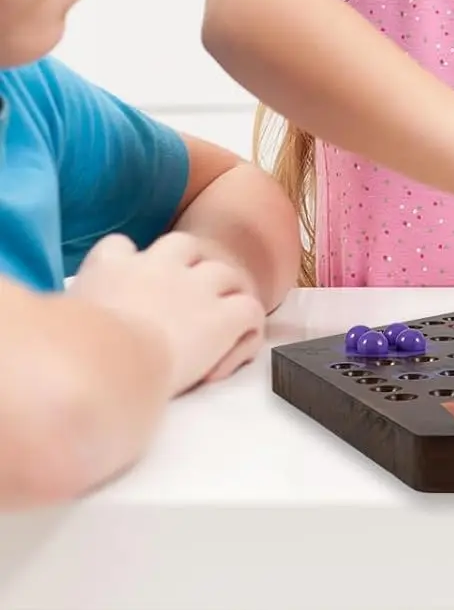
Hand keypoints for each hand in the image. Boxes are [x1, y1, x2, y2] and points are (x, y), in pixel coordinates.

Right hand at [69, 231, 266, 394]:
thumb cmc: (72, 354)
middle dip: (186, 268)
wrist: (106, 370)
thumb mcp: (57, 321)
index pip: (121, 247)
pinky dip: (245, 330)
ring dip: (222, 295)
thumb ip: (62, 314)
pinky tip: (231, 351)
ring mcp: (196, 287)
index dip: (129, 264)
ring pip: (225, 272)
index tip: (128, 286)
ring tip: (213, 323)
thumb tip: (40, 318)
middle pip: (183, 247)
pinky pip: (249, 310)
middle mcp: (159, 267)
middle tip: (181, 302)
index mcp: (112, 267)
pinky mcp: (223, 316)